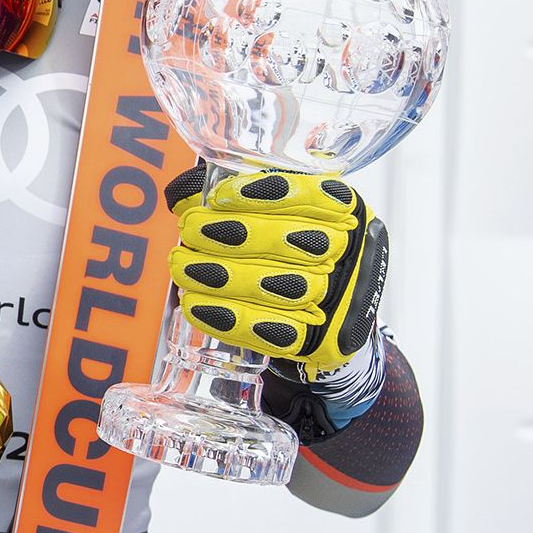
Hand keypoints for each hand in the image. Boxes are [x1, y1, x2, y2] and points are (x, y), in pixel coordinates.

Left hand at [165, 164, 387, 372]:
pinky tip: (196, 306)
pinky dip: (232, 319)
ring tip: (183, 268)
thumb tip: (185, 193)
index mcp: (343, 210)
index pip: (313, 195)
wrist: (336, 310)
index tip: (219, 197)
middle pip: (289, 240)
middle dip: (230, 233)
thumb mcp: (284, 213)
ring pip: (281, 286)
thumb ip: (242, 199)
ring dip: (223, 277)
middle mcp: (349, 252)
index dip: (266, 194)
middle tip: (190, 230)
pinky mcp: (324, 339)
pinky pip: (277, 332)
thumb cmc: (295, 248)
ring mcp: (340, 298)